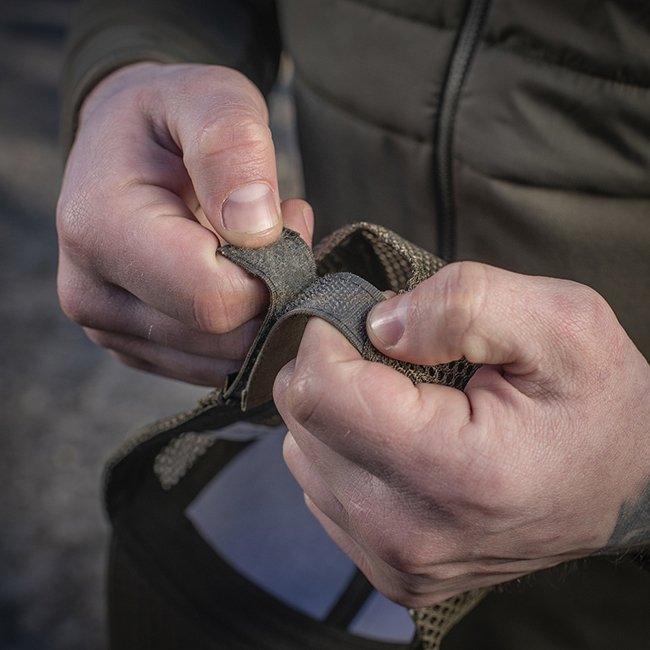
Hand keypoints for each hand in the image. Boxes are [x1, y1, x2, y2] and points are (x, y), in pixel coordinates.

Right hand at [57, 62, 312, 384]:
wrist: (127, 146)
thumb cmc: (171, 116)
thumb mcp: (210, 97)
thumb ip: (232, 149)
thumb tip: (256, 229)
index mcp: (102, 232)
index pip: (212, 299)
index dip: (273, 271)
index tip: (290, 219)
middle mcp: (93, 295)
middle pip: (221, 338)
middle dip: (273, 291)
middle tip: (284, 230)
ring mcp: (112, 329)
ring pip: (221, 360)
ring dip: (261, 310)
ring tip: (260, 245)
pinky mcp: (136, 346)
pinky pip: (211, 365)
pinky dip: (242, 327)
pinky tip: (240, 275)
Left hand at [273, 262, 649, 605]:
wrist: (625, 486)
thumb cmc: (598, 405)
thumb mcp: (560, 324)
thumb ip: (462, 304)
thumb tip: (378, 322)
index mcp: (454, 474)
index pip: (317, 393)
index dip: (327, 335)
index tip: (367, 319)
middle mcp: (409, 533)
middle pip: (302, 421)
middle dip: (334, 368)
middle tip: (397, 357)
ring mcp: (394, 560)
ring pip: (302, 452)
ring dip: (340, 410)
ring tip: (407, 401)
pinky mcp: (387, 568)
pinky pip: (322, 487)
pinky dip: (347, 449)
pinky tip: (401, 441)